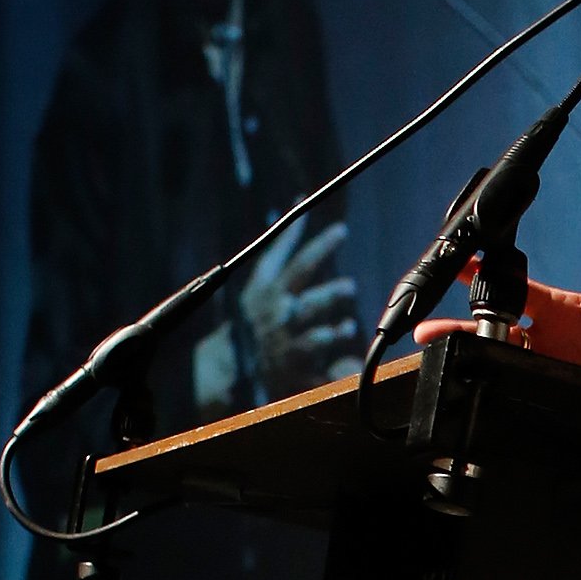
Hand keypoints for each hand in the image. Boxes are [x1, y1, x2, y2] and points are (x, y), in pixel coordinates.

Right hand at [237, 215, 359, 393]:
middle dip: (328, 296)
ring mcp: (288, 345)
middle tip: (349, 286)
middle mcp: (281, 316)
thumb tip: (298, 206)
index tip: (341, 230)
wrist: (231, 363)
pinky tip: (348, 362)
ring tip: (347, 328)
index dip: (320, 246)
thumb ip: (282, 246)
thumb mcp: (261, 278)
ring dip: (332, 334)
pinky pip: (318, 373)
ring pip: (313, 339)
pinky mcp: (296, 370)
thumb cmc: (252, 313)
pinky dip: (334, 370)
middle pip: (308, 304)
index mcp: (272, 291)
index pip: (298, 263)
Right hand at [418, 202, 580, 394]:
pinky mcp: (553, 393)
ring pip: (496, 358)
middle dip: (457, 327)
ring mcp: (548, 365)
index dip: (485, 275)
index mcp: (560, 308)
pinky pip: (515, 389)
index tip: (459, 263)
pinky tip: (474, 388)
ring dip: (466, 355)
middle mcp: (547, 336)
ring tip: (437, 356)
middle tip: (428, 329)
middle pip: (492, 327)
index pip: (513, 286)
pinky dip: (494, 388)